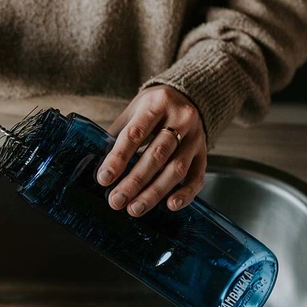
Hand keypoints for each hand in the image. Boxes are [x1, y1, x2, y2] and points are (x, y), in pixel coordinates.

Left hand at [96, 85, 206, 214]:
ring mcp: (196, 137)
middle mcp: (181, 119)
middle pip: (157, 154)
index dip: (118, 158)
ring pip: (176, 169)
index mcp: (157, 104)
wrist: (185, 97)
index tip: (104, 178)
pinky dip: (185, 194)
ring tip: (135, 208)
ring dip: (154, 192)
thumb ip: (119, 136)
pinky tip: (170, 206)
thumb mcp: (134, 111)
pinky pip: (197, 177)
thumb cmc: (153, 108)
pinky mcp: (204, 153)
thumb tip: (103, 169)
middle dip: (135, 181)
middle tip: (117, 200)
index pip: (135, 134)